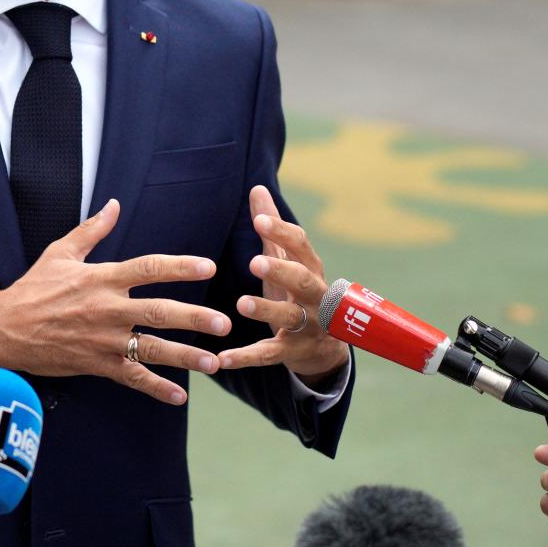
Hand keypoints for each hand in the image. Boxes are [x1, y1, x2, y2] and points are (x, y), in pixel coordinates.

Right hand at [0, 200, 227, 405]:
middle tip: (223, 323)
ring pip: (151, 350)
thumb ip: (92, 230)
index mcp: (101, 278)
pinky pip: (131, 378)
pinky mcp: (96, 364)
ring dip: (185, 357)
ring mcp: (103, 340)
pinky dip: (155, 388)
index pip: (148, 268)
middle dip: (194, 318)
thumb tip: (114, 204)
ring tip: (214, 362)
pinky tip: (179, 396)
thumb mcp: (60, 253)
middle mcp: (107, 309)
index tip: (208, 267)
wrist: (3, 329)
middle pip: (158, 312)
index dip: (179, 267)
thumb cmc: (32, 288)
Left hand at [219, 185, 350, 385]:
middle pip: (303, 280)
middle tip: (255, 261)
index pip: (301, 246)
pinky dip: (246, 357)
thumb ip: (273, 229)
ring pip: (290, 317)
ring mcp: (308, 326)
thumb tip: (258, 188)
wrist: (325, 346)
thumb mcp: (288, 261)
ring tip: (241, 304)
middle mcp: (315, 296)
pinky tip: (222, 358)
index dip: (283, 233)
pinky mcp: (293, 352)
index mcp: (311, 268)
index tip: (260, 219)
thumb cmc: (299, 293)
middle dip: (282, 270)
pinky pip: (270, 354)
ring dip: (267, 310)